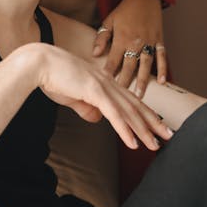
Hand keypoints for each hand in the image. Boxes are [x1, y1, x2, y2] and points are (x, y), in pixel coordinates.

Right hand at [29, 44, 172, 150]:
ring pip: (129, 112)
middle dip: (153, 122)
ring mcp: (102, 86)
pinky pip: (114, 115)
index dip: (144, 113)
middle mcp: (107, 82)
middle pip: (135, 105)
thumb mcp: (72, 95)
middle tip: (168, 135)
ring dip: (144, 130)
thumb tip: (97, 119)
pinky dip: (125, 130)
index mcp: (103, 81)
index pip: (129, 99)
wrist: (38, 62)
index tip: (156, 125)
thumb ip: (85, 107)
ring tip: (155, 145)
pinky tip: (134, 143)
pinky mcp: (94, 92)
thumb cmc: (51, 76)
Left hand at [92, 0, 166, 97]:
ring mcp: (149, 42)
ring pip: (146, 65)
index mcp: (122, 38)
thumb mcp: (108, 21)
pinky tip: (162, 82)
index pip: (114, 60)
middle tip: (122, 99)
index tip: (104, 86)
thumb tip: (94, 54)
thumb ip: (101, 38)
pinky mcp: (160, 40)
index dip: (109, 73)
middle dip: (125, 83)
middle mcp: (136, 42)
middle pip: (129, 66)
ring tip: (140, 96)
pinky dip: (163, 69)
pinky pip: (162, 57)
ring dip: (143, 81)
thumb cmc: (124, 10)